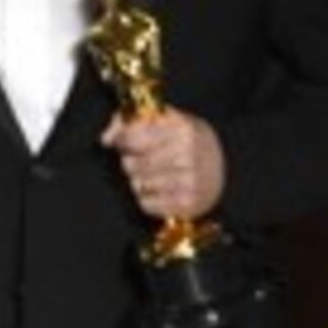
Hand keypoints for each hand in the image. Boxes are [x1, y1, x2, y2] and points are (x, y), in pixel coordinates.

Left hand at [104, 109, 226, 222]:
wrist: (221, 172)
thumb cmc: (186, 145)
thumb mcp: (165, 122)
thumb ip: (129, 122)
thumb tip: (106, 138)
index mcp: (183, 129)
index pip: (132, 138)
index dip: (123, 141)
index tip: (125, 142)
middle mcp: (188, 154)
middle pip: (131, 164)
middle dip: (131, 163)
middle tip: (143, 161)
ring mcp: (190, 180)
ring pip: (137, 185)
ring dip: (140, 183)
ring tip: (155, 176)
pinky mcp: (187, 203)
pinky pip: (146, 205)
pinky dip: (148, 200)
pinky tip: (161, 192)